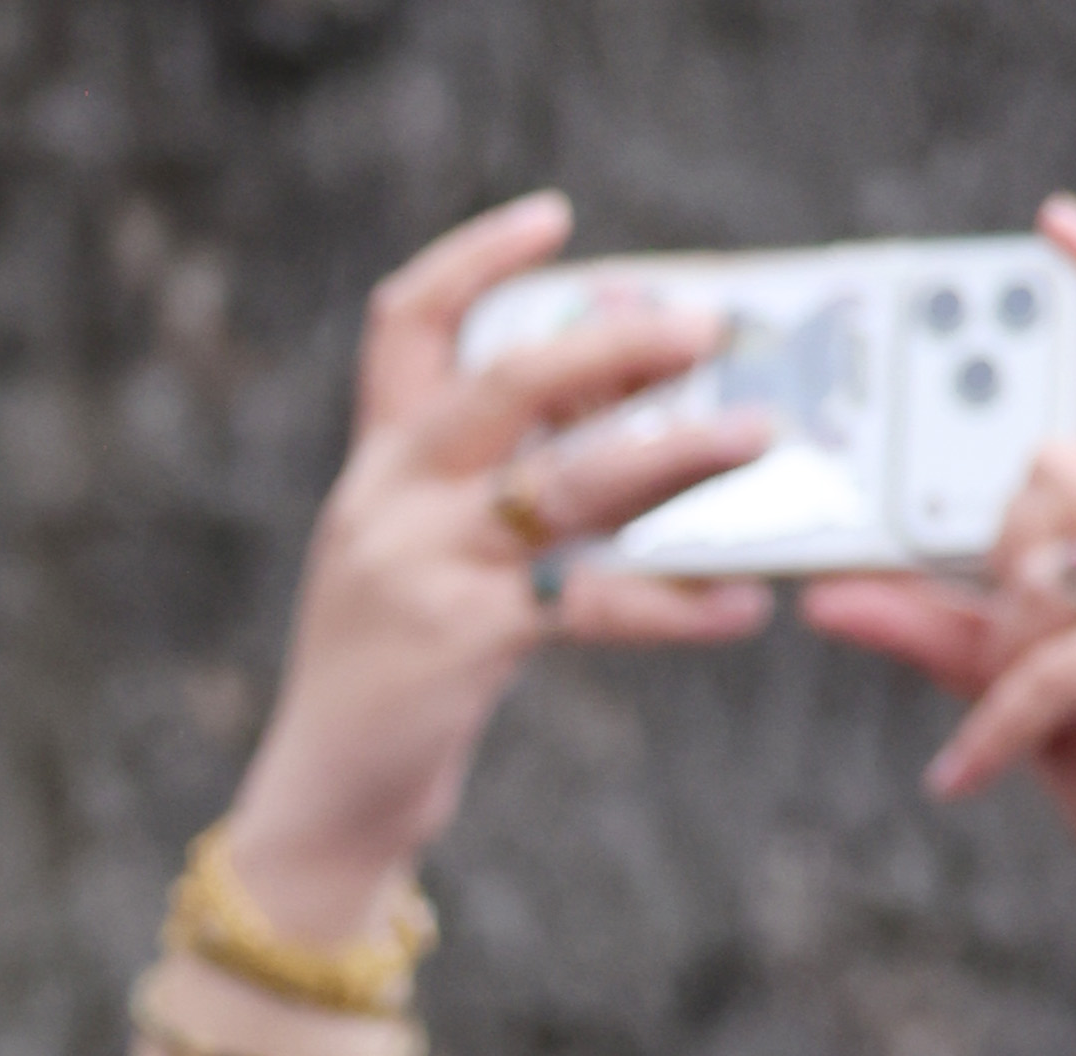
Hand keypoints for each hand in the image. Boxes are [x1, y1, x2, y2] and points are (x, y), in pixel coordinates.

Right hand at [192, 194, 773, 992]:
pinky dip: (675, 605)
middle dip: (616, 344)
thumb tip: (619, 406)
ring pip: (567, 482)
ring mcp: (422, 570)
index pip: (405, 325)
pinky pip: (591, 603)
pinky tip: (740, 606)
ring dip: (675, 453)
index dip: (476, 257)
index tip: (555, 218)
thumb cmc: (387, 687)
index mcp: (376, 470)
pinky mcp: (462, 644)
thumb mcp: (412, 562)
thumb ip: (488, 485)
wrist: (318, 816)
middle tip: (705, 328)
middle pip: (508, 381)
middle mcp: (390, 502)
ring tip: (757, 436)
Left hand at [804, 197, 1075, 988]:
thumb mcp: (1009, 687)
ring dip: (1006, 644)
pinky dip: (997, 728)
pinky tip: (965, 777)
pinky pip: (1054, 659)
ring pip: (1051, 555)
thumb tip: (824, 591)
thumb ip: (928, 627)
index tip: (1054, 228)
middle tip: (1006, 647)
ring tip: (1013, 714)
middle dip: (997, 562)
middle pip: (1051, 467)